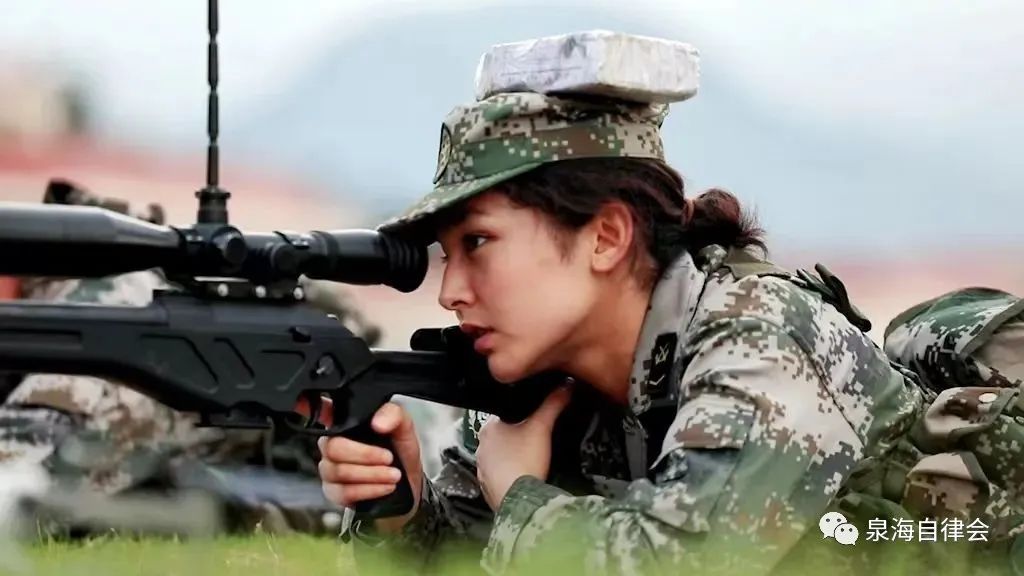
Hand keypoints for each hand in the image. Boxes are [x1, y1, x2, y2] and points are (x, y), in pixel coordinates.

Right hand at [295, 398, 423, 534]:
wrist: (408, 483)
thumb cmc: (399, 452)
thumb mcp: (403, 428)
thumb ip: (393, 415)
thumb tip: (378, 423)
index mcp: (345, 422)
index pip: (321, 410)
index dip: (308, 406)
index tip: (310, 407)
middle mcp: (332, 444)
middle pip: (333, 448)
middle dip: (366, 455)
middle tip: (388, 458)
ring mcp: (330, 469)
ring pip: (339, 472)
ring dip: (372, 474)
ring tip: (393, 474)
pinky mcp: (334, 492)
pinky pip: (344, 492)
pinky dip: (369, 489)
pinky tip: (385, 486)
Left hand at [476, 384, 572, 510]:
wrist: (518, 499)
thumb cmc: (525, 458)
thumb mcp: (542, 428)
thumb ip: (553, 404)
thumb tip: (567, 384)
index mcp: (488, 427)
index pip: (503, 413)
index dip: (520, 414)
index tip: (534, 419)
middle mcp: (479, 446)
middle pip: (501, 435)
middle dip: (516, 436)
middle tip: (535, 439)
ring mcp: (481, 468)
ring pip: (499, 456)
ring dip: (511, 456)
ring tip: (531, 458)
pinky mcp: (485, 487)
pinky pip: (498, 475)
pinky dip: (509, 474)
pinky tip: (522, 475)